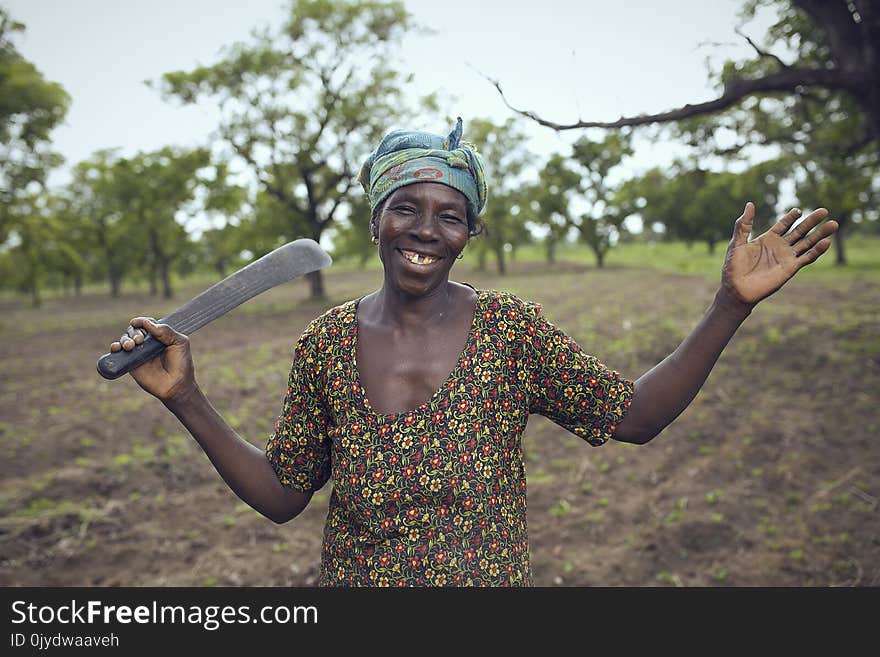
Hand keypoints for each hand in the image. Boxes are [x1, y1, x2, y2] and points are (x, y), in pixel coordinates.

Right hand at [109, 317, 196, 402]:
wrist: (176, 385)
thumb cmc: (181, 364)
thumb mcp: (180, 343)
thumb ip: (166, 331)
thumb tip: (147, 322)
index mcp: (160, 336)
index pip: (147, 324)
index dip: (142, 322)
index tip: (138, 323)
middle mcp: (148, 343)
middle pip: (134, 330)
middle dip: (134, 332)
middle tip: (140, 340)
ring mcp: (139, 353)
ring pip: (125, 340)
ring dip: (125, 339)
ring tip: (130, 346)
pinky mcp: (131, 364)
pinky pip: (118, 354)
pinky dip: (115, 348)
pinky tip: (116, 348)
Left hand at [720, 202, 837, 306]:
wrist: (736, 289)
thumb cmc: (733, 267)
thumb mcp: (737, 242)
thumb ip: (744, 225)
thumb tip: (749, 204)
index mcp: (768, 239)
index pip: (784, 224)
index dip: (791, 217)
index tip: (798, 210)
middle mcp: (780, 247)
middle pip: (800, 231)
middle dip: (811, 221)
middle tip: (824, 211)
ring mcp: (786, 257)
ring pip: (807, 243)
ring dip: (820, 234)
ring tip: (833, 224)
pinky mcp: (790, 268)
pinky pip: (806, 258)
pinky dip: (817, 251)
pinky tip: (826, 242)